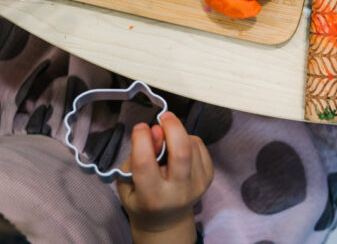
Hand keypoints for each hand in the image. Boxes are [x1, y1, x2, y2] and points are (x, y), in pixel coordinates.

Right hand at [118, 112, 213, 243]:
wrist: (166, 220)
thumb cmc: (141, 199)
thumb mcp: (127, 183)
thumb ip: (137, 158)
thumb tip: (156, 131)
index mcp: (152, 197)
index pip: (146, 163)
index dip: (142, 139)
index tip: (140, 127)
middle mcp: (178, 192)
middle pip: (181, 151)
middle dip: (172, 127)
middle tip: (164, 116)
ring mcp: (197, 184)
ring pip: (191, 145)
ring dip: (178, 134)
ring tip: (166, 140)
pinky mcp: (208, 176)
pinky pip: (199, 146)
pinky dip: (188, 139)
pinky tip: (178, 147)